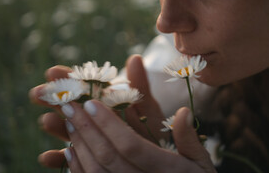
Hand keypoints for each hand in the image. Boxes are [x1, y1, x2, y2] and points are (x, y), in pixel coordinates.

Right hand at [29, 55, 168, 167]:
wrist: (158, 151)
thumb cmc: (151, 126)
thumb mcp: (146, 106)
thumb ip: (138, 86)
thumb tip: (134, 58)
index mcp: (104, 102)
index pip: (83, 87)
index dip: (69, 79)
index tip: (52, 71)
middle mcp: (93, 119)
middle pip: (69, 107)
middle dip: (53, 99)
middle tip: (37, 93)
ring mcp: (89, 140)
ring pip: (68, 132)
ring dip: (55, 127)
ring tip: (45, 121)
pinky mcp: (88, 161)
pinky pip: (72, 163)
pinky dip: (58, 160)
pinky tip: (45, 157)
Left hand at [63, 100, 216, 172]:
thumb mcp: (201, 163)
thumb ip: (189, 139)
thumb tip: (182, 111)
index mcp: (167, 172)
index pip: (130, 145)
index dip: (108, 124)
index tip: (91, 102)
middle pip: (108, 156)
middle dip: (86, 128)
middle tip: (69, 104)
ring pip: (96, 172)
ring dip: (80, 144)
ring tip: (68, 120)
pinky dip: (78, 167)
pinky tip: (70, 149)